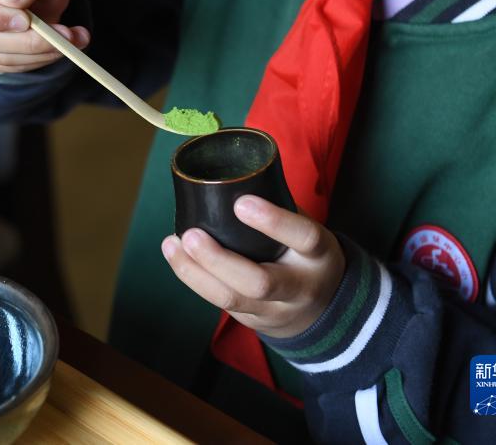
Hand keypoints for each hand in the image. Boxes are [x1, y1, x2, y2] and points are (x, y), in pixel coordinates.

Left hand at [161, 195, 344, 338]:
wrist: (324, 308)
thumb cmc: (305, 253)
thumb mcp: (306, 229)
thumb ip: (278, 207)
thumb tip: (231, 173)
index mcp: (319, 255)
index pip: (303, 238)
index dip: (274, 221)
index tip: (241, 202)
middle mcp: (300, 288)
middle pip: (259, 283)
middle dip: (219, 260)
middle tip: (192, 234)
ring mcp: (275, 311)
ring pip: (231, 300)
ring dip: (195, 273)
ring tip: (172, 245)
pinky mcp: (252, 321)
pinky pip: (220, 303)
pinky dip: (194, 279)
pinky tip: (176, 257)